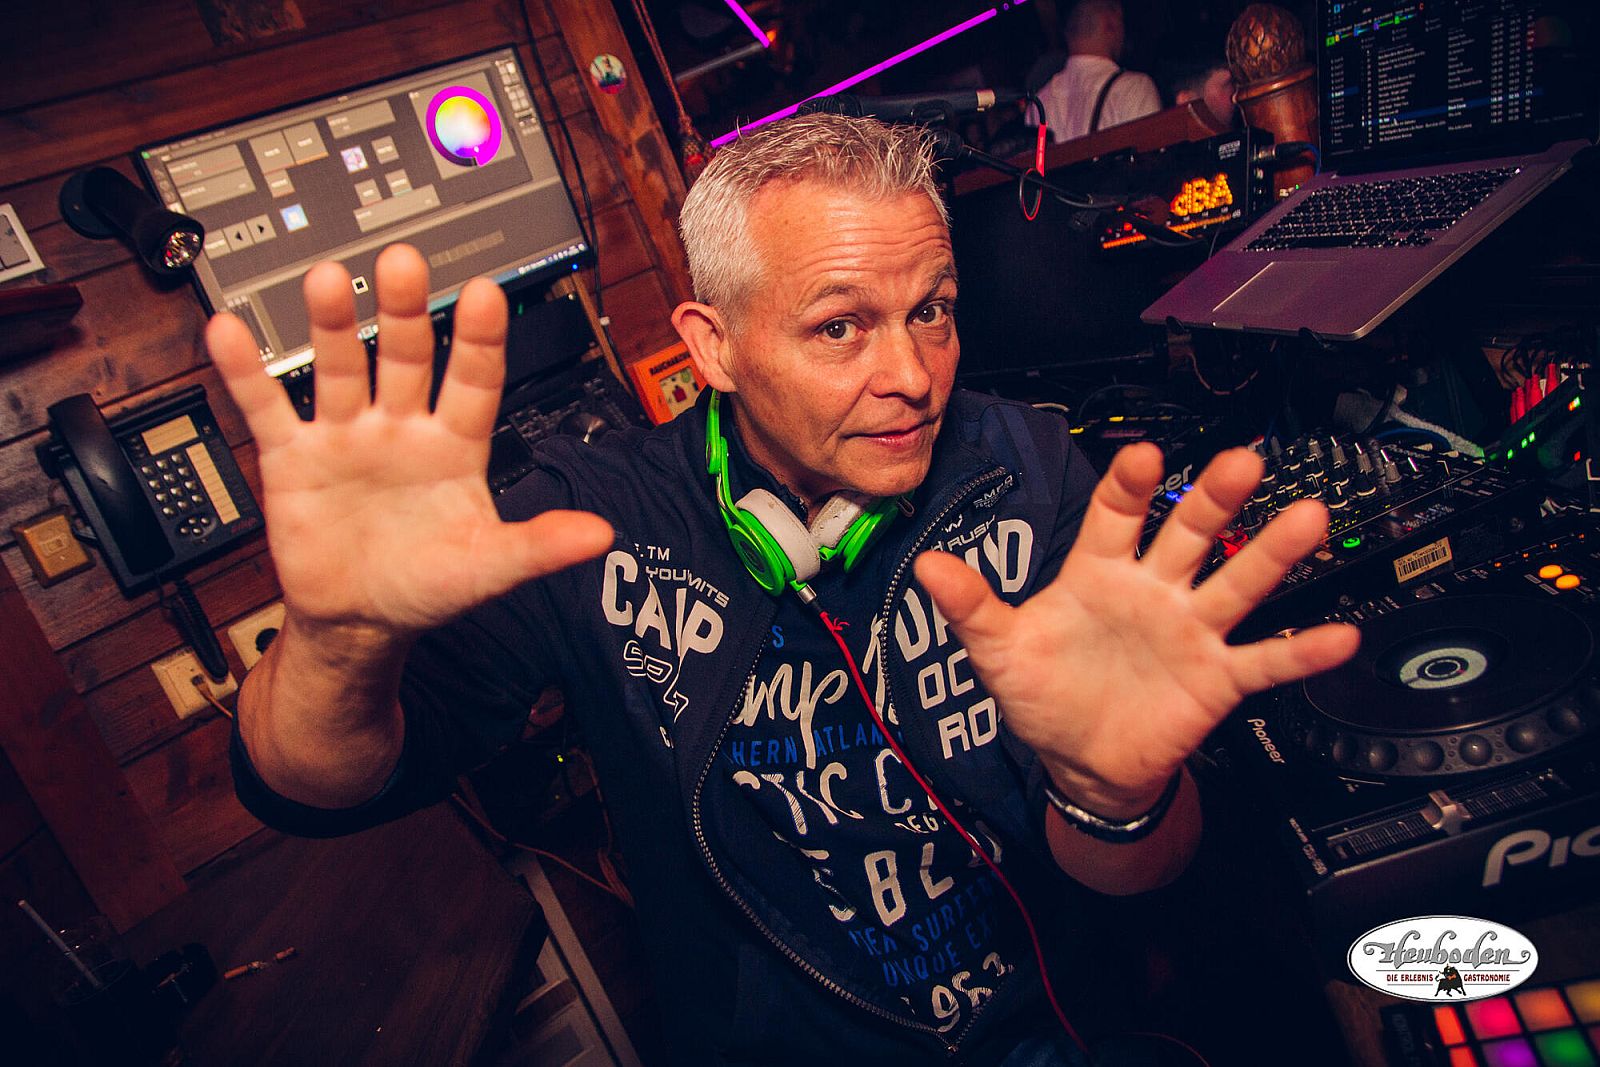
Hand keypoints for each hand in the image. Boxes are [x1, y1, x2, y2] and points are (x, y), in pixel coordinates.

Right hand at [205, 244, 612, 639]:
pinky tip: (229, 330)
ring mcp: (347, 435)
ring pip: (341, 367)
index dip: (480, 339)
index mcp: (456, 446)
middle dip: (405, 311)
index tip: (487, 293)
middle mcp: (402, 427)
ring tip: (328, 278)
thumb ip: (540, 545)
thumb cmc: (427, 587)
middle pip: (405, 356)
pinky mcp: (293, 456)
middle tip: (404, 262)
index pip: (474, 380)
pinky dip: (246, 372)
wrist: (359, 620)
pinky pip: (268, 407)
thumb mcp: (488, 568)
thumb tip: (601, 534)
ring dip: (333, 324)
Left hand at [914, 442, 1358, 817]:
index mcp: (1098, 572)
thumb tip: (926, 566)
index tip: (1143, 456)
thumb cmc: (1042, 692)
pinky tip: (1338, 634)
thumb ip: (972, 606)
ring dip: (1272, 553)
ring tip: (1309, 517)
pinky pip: (1263, 661)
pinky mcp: (1216, 678)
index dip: (1129, 486)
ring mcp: (1190, 631)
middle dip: (1214, 498)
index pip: (1116, 516)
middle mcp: (1154, 590)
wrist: (1078, 759)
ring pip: (1236, 583)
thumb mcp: (998, 649)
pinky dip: (1300, 652)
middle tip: (1243, 461)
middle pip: (1188, 534)